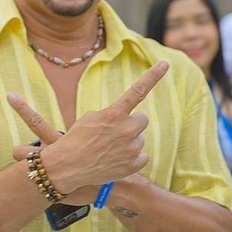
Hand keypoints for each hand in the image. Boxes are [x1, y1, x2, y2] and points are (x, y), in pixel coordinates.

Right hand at [8, 61, 168, 194]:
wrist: (66, 167)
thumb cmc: (75, 140)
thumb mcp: (89, 118)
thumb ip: (111, 114)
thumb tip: (125, 118)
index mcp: (114, 113)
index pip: (138, 90)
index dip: (153, 76)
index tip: (165, 63)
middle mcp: (127, 129)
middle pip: (142, 119)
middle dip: (131, 123)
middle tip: (115, 132)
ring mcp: (132, 148)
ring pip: (140, 138)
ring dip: (129, 141)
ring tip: (109, 149)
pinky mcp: (134, 164)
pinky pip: (142, 155)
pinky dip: (132, 158)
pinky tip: (116, 160)